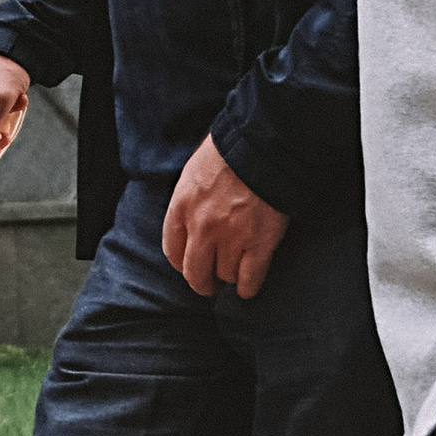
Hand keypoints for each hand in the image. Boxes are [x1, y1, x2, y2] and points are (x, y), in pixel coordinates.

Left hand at [162, 136, 288, 297]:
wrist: (262, 147)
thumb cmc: (229, 153)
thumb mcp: (194, 174)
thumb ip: (189, 202)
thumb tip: (192, 223)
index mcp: (181, 207)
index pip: (172, 251)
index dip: (182, 264)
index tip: (190, 266)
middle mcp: (202, 227)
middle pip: (194, 272)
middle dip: (201, 282)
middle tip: (208, 284)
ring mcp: (231, 237)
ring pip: (224, 275)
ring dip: (228, 276)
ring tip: (234, 272)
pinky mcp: (259, 243)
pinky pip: (249, 279)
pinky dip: (247, 287)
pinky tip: (247, 287)